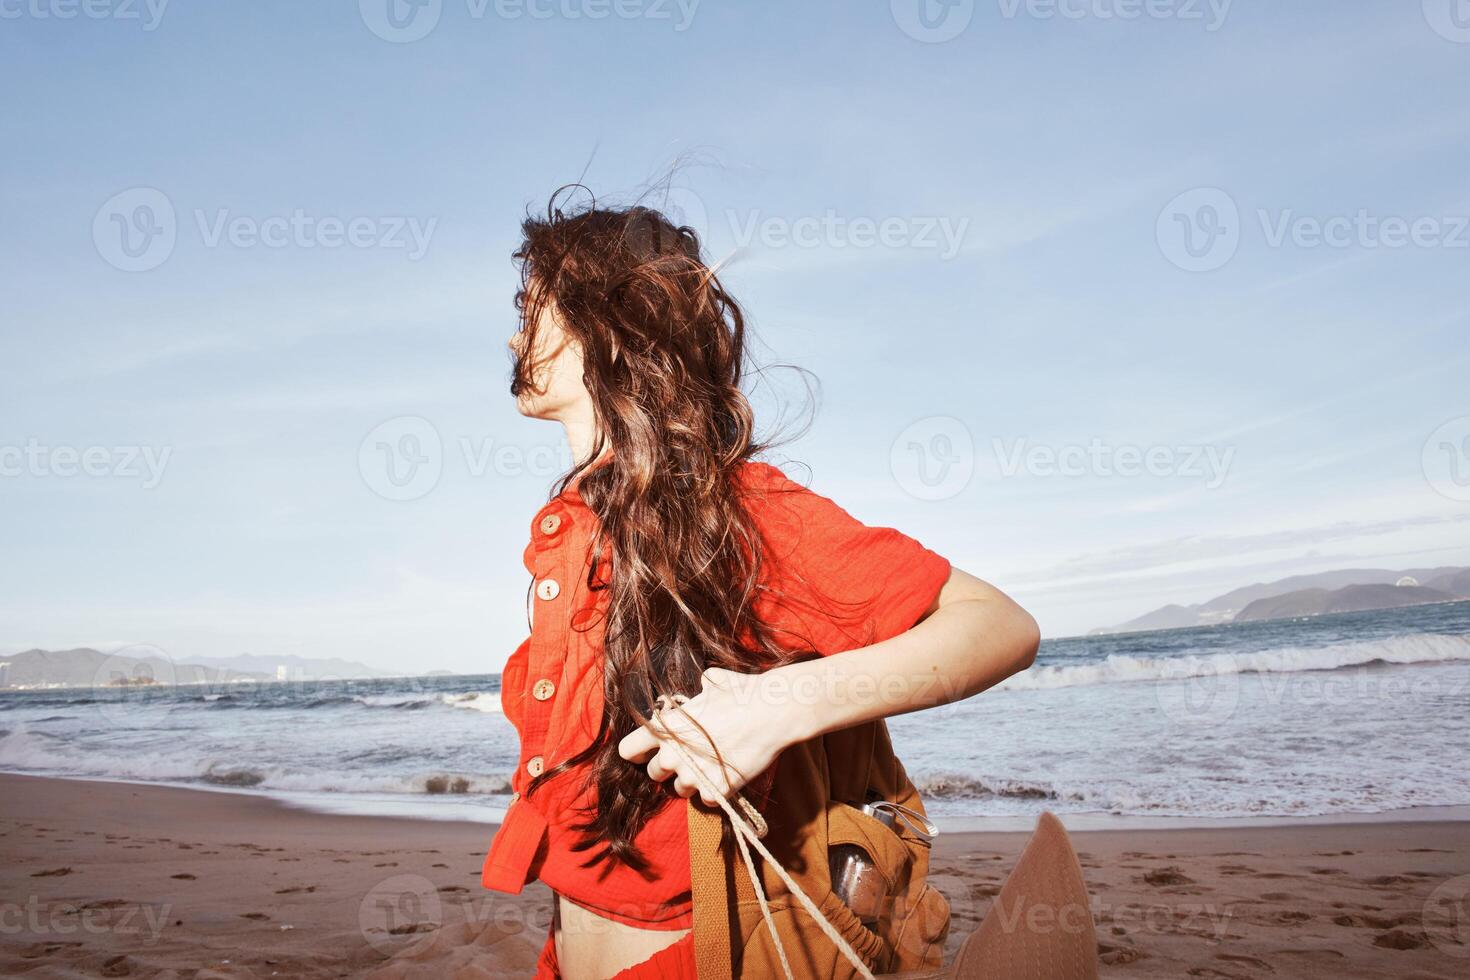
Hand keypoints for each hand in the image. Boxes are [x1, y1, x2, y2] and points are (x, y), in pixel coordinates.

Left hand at [617, 666, 796, 806]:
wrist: (772, 713)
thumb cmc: (741, 693)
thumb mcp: (710, 683)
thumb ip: (695, 693)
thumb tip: (699, 688)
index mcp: (664, 728)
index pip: (628, 750)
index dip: (637, 751)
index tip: (646, 751)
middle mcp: (672, 755)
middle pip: (654, 773)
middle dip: (668, 766)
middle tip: (687, 756)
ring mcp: (693, 776)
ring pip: (679, 789)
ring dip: (690, 780)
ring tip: (709, 765)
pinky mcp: (715, 792)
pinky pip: (704, 799)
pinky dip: (713, 790)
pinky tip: (725, 775)